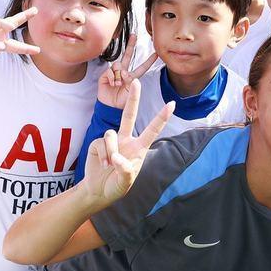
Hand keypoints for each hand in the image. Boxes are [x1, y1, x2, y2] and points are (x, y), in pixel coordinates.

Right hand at [78, 79, 172, 205]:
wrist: (98, 190)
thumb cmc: (116, 186)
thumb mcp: (125, 182)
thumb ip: (125, 170)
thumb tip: (117, 157)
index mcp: (138, 148)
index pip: (152, 130)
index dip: (161, 117)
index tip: (172, 104)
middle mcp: (126, 140)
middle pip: (130, 115)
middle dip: (133, 98)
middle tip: (136, 81)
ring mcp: (112, 140)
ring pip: (111, 133)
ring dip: (111, 151)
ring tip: (109, 165)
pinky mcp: (98, 142)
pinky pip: (102, 142)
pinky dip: (103, 154)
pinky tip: (103, 164)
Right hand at [96, 35, 158, 110]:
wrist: (110, 107)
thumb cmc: (122, 102)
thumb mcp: (131, 91)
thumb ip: (130, 80)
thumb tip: (124, 72)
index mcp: (132, 77)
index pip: (142, 67)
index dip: (149, 61)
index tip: (156, 53)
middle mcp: (123, 73)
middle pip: (127, 56)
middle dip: (130, 45)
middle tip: (134, 35)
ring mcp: (114, 73)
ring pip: (118, 64)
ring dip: (119, 73)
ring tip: (118, 84)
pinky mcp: (105, 76)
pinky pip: (110, 71)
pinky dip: (112, 77)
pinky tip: (113, 84)